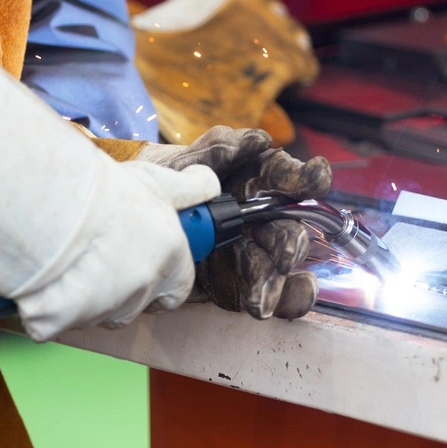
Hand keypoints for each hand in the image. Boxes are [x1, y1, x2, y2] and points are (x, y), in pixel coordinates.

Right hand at [0, 11, 221, 341]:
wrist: (52, 200)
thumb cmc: (106, 188)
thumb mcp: (156, 180)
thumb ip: (190, 189)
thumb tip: (213, 186)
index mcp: (170, 261)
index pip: (178, 289)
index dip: (162, 277)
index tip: (144, 262)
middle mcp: (141, 290)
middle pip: (134, 302)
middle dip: (119, 284)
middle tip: (95, 253)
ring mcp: (100, 309)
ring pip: (96, 312)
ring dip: (83, 292)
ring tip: (66, 254)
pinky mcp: (57, 321)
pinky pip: (49, 320)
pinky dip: (41, 304)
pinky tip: (38, 275)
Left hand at [137, 126, 331, 318]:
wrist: (129, 225)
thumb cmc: (160, 186)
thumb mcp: (178, 164)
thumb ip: (213, 151)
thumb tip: (257, 141)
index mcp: (251, 181)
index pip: (285, 178)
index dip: (305, 177)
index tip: (316, 177)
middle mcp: (259, 217)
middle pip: (287, 229)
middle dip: (290, 243)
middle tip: (285, 256)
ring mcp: (250, 253)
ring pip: (276, 267)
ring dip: (275, 282)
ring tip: (262, 299)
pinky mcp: (238, 284)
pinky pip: (267, 294)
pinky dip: (281, 301)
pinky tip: (272, 306)